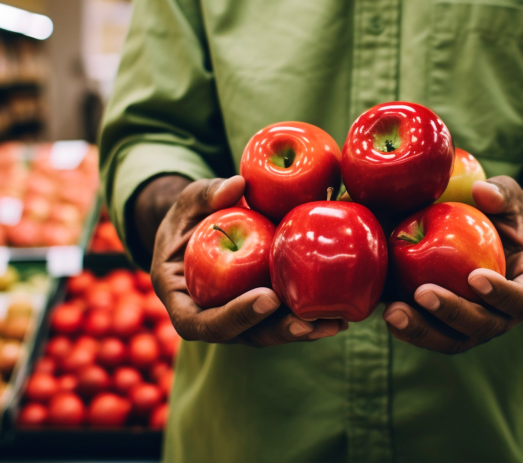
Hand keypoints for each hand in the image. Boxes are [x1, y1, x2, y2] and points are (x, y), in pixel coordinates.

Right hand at [147, 175, 344, 346]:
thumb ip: (205, 195)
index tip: (268, 297)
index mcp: (181, 302)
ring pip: (271, 333)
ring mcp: (238, 320)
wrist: (197, 233)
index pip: (205, 322)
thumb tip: (236, 185)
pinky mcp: (261, 313)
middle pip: (245, 336)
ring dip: (303, 331)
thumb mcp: (188, 203)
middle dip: (279, 329)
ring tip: (335, 323)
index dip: (237, 315)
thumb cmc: (189, 217)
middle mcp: (210, 319)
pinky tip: (341, 317)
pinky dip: (311, 320)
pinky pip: (285, 319)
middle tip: (309, 321)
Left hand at [382, 176, 522, 353]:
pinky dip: (407, 328)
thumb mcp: (511, 198)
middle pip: (482, 326)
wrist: (493, 235)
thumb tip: (483, 191)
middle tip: (423, 293)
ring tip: (393, 313)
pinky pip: (429, 333)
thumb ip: (502, 194)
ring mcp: (474, 324)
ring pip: (452, 339)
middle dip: (451, 313)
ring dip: (422, 330)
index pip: (521, 299)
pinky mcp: (447, 325)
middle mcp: (503, 314)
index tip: (476, 277)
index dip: (501, 294)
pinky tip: (383, 312)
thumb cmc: (505, 213)